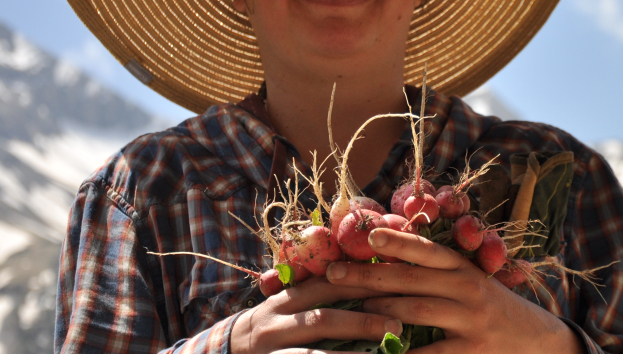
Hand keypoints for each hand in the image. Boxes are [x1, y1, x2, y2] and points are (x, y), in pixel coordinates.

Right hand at [230, 276, 401, 353]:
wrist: (224, 351)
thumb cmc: (270, 328)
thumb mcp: (286, 305)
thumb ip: (316, 294)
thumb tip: (365, 276)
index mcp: (287, 299)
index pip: (328, 285)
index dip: (362, 284)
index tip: (397, 282)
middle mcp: (277, 323)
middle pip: (323, 319)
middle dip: (362, 320)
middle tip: (398, 323)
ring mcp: (273, 350)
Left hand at [324, 228, 584, 353]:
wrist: (536, 342)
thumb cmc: (492, 309)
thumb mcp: (472, 283)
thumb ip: (438, 273)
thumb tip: (386, 260)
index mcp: (465, 269)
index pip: (427, 250)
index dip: (398, 241)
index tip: (368, 236)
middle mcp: (468, 290)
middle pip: (411, 280)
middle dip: (368, 276)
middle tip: (333, 274)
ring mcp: (469, 322)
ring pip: (413, 313)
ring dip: (376, 311)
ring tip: (347, 310)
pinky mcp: (469, 353)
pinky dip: (398, 352)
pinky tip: (377, 351)